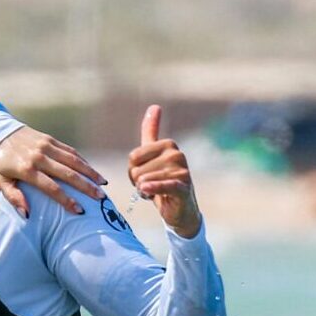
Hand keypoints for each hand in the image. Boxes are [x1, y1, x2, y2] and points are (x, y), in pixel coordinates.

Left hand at [0, 126, 105, 216]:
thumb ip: (13, 197)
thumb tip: (27, 214)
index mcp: (26, 169)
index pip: (51, 187)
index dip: (67, 200)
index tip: (80, 210)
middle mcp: (39, 156)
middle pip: (68, 174)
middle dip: (86, 187)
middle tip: (101, 198)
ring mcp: (46, 145)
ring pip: (73, 160)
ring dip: (90, 172)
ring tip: (103, 184)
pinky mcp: (50, 138)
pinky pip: (70, 151)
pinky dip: (82, 161)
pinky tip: (92, 170)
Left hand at [128, 104, 201, 237]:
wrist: (180, 209)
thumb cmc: (163, 179)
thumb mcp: (154, 154)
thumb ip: (151, 131)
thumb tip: (154, 106)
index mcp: (168, 144)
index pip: (133, 157)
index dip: (133, 171)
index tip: (145, 175)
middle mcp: (177, 154)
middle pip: (136, 169)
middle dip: (138, 183)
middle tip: (151, 187)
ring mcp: (182, 171)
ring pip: (144, 180)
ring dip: (145, 192)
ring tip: (156, 193)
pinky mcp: (183, 187)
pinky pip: (162, 185)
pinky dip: (153, 189)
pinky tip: (147, 190)